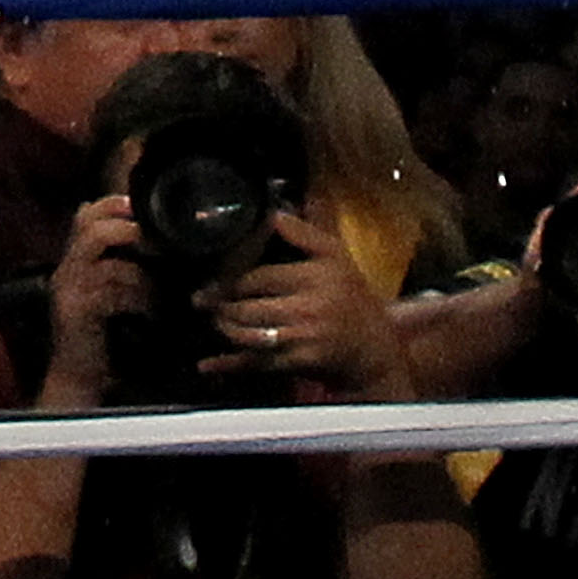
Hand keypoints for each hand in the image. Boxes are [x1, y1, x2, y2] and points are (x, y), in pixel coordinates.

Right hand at [44, 189, 146, 395]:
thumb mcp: (107, 293)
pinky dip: (139, 300)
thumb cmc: (100, 335)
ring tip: (159, 291)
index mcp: (73, 261)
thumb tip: (153, 242)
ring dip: (143, 275)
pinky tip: (151, 312)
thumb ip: (120, 267)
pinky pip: (113, 294)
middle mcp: (66, 270)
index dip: (113, 204)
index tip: (143, 210)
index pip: (84, 214)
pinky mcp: (78, 313)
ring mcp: (69, 291)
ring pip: (109, 263)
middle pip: (91, 228)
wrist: (76, 377)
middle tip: (157, 245)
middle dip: (129, 230)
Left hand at [201, 207, 404, 398]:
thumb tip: (274, 213)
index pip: (259, 276)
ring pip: (248, 335)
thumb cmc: (352, 299)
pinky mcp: (299, 363)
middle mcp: (307, 308)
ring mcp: (302, 338)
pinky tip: (207, 364)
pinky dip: (229, 365)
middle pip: (247, 306)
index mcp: (313, 277)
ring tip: (213, 319)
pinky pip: (257, 364)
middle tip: (203, 300)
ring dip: (223, 328)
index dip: (230, 276)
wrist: (374, 350)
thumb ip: (305, 233)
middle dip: (219, 304)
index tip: (214, 275)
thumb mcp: (337, 257)